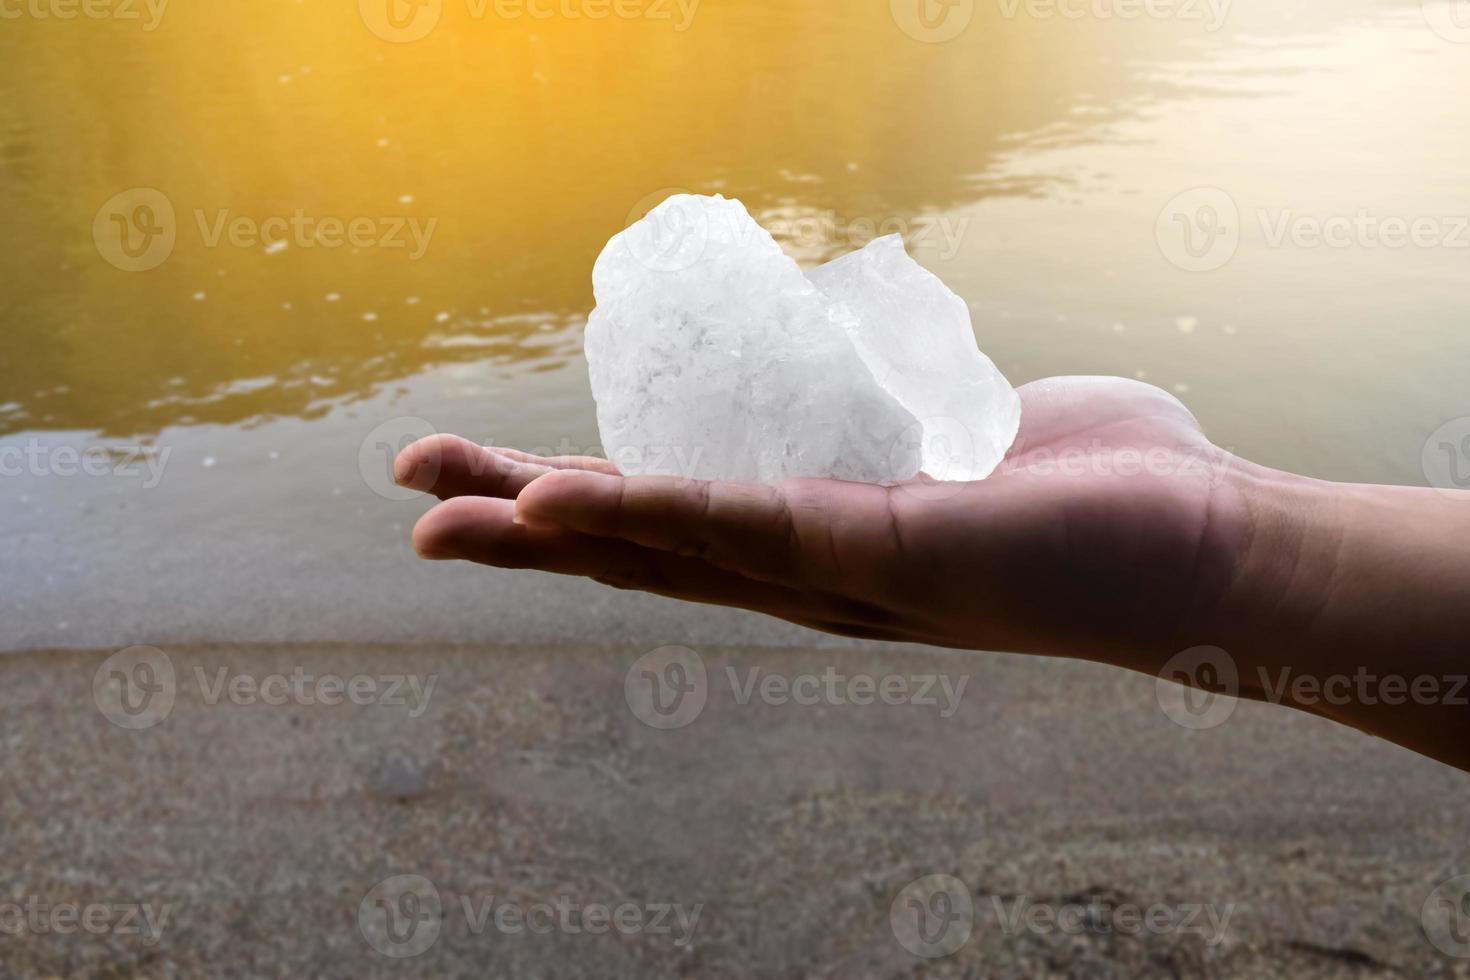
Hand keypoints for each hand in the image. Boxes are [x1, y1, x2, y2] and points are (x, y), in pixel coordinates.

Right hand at [395, 376, 1254, 670]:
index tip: (488, 473)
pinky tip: (562, 508)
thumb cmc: (1096, 489)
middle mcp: (811, 572)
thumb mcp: (970, 437)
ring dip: (548, 527)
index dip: (572, 502)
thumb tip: (893, 384)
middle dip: (519, 521)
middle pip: (640, 547)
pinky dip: (652, 515)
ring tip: (444, 512)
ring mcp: (838, 570)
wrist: (1204, 548)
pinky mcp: (884, 550)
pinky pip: (750, 526)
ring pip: (666, 546)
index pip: (673, 517)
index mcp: (821, 539)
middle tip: (411, 496)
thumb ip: (912, 417)